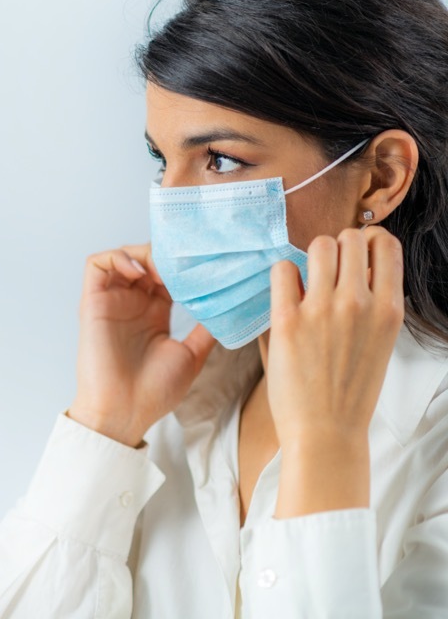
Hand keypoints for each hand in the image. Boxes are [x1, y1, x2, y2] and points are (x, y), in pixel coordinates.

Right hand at [68, 245, 215, 447]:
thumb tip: (228, 310)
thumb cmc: (154, 391)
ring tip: (162, 268)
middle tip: (184, 262)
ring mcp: (111, 301)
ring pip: (122, 257)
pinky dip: (117, 257)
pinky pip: (96, 265)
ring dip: (142, 253)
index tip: (202, 265)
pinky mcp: (93, 302)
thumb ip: (205, 330)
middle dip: (164, 255)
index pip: (165, 275)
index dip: (180, 266)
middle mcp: (131, 303)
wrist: (125, 411)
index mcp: (153, 314)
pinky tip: (140, 270)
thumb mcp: (192, 356)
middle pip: (144, 260)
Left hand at [267, 227, 403, 516]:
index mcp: (389, 309)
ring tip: (305, 282)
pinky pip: (282, 269)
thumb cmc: (349, 390)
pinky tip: (285, 296)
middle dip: (337, 247)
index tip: (354, 257)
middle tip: (325, 271)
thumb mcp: (379, 342)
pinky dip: (282, 276)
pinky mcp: (288, 319)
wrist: (326, 432)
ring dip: (310, 257)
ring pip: (318, 246)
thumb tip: (353, 271)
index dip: (368, 242)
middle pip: (350, 238)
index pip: (386, 244)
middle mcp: (359, 303)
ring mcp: (323, 309)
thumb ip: (370, 305)